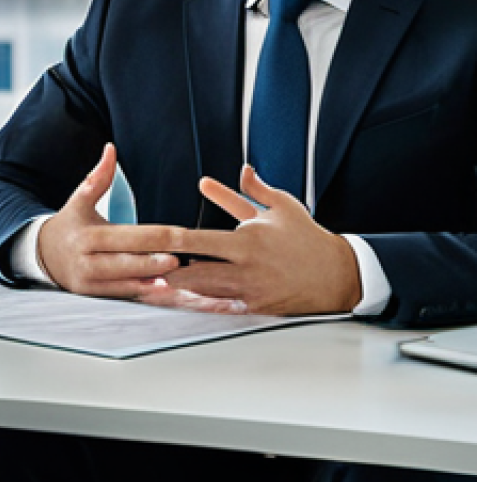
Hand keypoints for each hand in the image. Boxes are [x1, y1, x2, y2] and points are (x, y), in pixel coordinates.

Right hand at [36, 144, 243, 311]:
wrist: (42, 255)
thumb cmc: (70, 224)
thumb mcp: (79, 200)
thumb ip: (98, 177)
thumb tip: (110, 148)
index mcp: (88, 236)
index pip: (130, 236)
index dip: (157, 237)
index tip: (182, 236)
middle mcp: (88, 261)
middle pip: (131, 262)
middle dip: (160, 262)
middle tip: (186, 259)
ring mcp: (91, 283)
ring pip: (130, 284)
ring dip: (158, 283)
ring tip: (184, 280)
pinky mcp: (95, 297)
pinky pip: (126, 296)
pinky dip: (148, 294)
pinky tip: (170, 293)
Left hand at [158, 165, 362, 314]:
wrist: (339, 275)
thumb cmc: (307, 238)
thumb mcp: (281, 206)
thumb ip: (251, 190)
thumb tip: (234, 172)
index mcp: (247, 242)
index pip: (198, 241)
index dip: (169, 243)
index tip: (147, 241)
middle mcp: (245, 270)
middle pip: (193, 274)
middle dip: (167, 272)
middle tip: (143, 267)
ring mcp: (250, 293)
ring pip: (204, 293)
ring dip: (181, 287)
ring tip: (155, 281)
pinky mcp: (256, 309)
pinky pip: (221, 306)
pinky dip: (202, 301)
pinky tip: (183, 299)